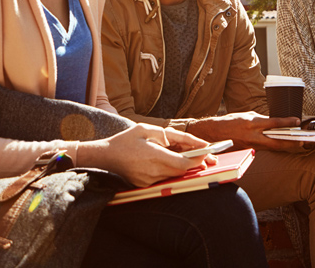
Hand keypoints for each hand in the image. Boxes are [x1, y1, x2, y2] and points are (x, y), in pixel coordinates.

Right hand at [77, 124, 211, 186]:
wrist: (104, 156)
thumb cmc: (125, 140)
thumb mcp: (145, 129)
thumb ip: (167, 136)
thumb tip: (187, 142)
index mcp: (152, 155)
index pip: (183, 163)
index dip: (198, 159)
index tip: (209, 153)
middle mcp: (151, 171)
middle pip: (182, 171)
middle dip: (196, 164)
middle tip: (210, 156)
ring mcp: (147, 180)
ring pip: (174, 176)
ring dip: (185, 167)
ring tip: (197, 157)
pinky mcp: (144, 185)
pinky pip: (164, 178)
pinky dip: (172, 170)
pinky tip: (176, 162)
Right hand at [187, 111, 303, 151]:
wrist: (214, 133)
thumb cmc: (230, 122)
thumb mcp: (247, 116)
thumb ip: (261, 120)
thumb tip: (273, 122)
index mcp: (252, 124)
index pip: (274, 123)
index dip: (287, 122)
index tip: (297, 121)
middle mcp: (252, 136)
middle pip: (276, 142)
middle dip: (291, 142)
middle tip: (302, 141)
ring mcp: (251, 145)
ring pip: (272, 147)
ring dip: (285, 146)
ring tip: (295, 144)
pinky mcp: (249, 151)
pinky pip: (264, 149)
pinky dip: (274, 147)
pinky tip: (281, 146)